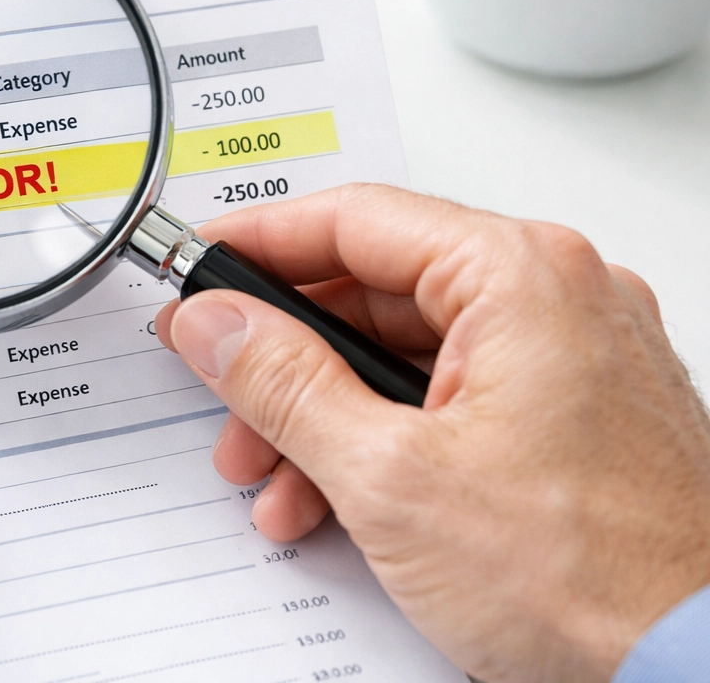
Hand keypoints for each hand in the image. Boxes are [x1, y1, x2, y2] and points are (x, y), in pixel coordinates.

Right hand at [155, 184, 709, 682]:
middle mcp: (559, 297)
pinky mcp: (573, 415)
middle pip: (374, 293)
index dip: (258, 242)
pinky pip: (453, 398)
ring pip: (407, 354)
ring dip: (325, 414)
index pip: (355, 219)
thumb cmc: (596, 582)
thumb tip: (217, 323)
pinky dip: (386, 439)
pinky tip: (341, 499)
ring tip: (277, 478)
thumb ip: (282, 384)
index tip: (197, 264)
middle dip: (285, 361)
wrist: (702, 674)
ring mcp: (572, 357)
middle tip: (222, 391)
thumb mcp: (390, 477)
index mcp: (521, 276)